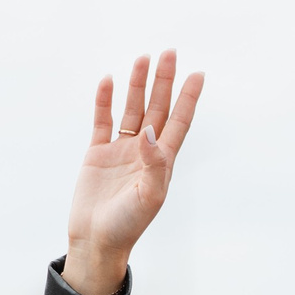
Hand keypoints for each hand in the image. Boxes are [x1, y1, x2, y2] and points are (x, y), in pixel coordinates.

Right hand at [61, 51, 203, 294]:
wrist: (96, 241)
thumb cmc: (127, 226)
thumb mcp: (149, 197)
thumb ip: (154, 164)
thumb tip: (151, 131)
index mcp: (161, 162)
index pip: (178, 122)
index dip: (188, 99)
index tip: (198, 74)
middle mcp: (144, 152)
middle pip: (157, 108)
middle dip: (163, 81)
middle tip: (169, 53)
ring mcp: (121, 151)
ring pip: (132, 109)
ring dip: (137, 85)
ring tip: (142, 59)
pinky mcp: (97, 153)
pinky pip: (103, 121)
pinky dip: (105, 101)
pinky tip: (108, 81)